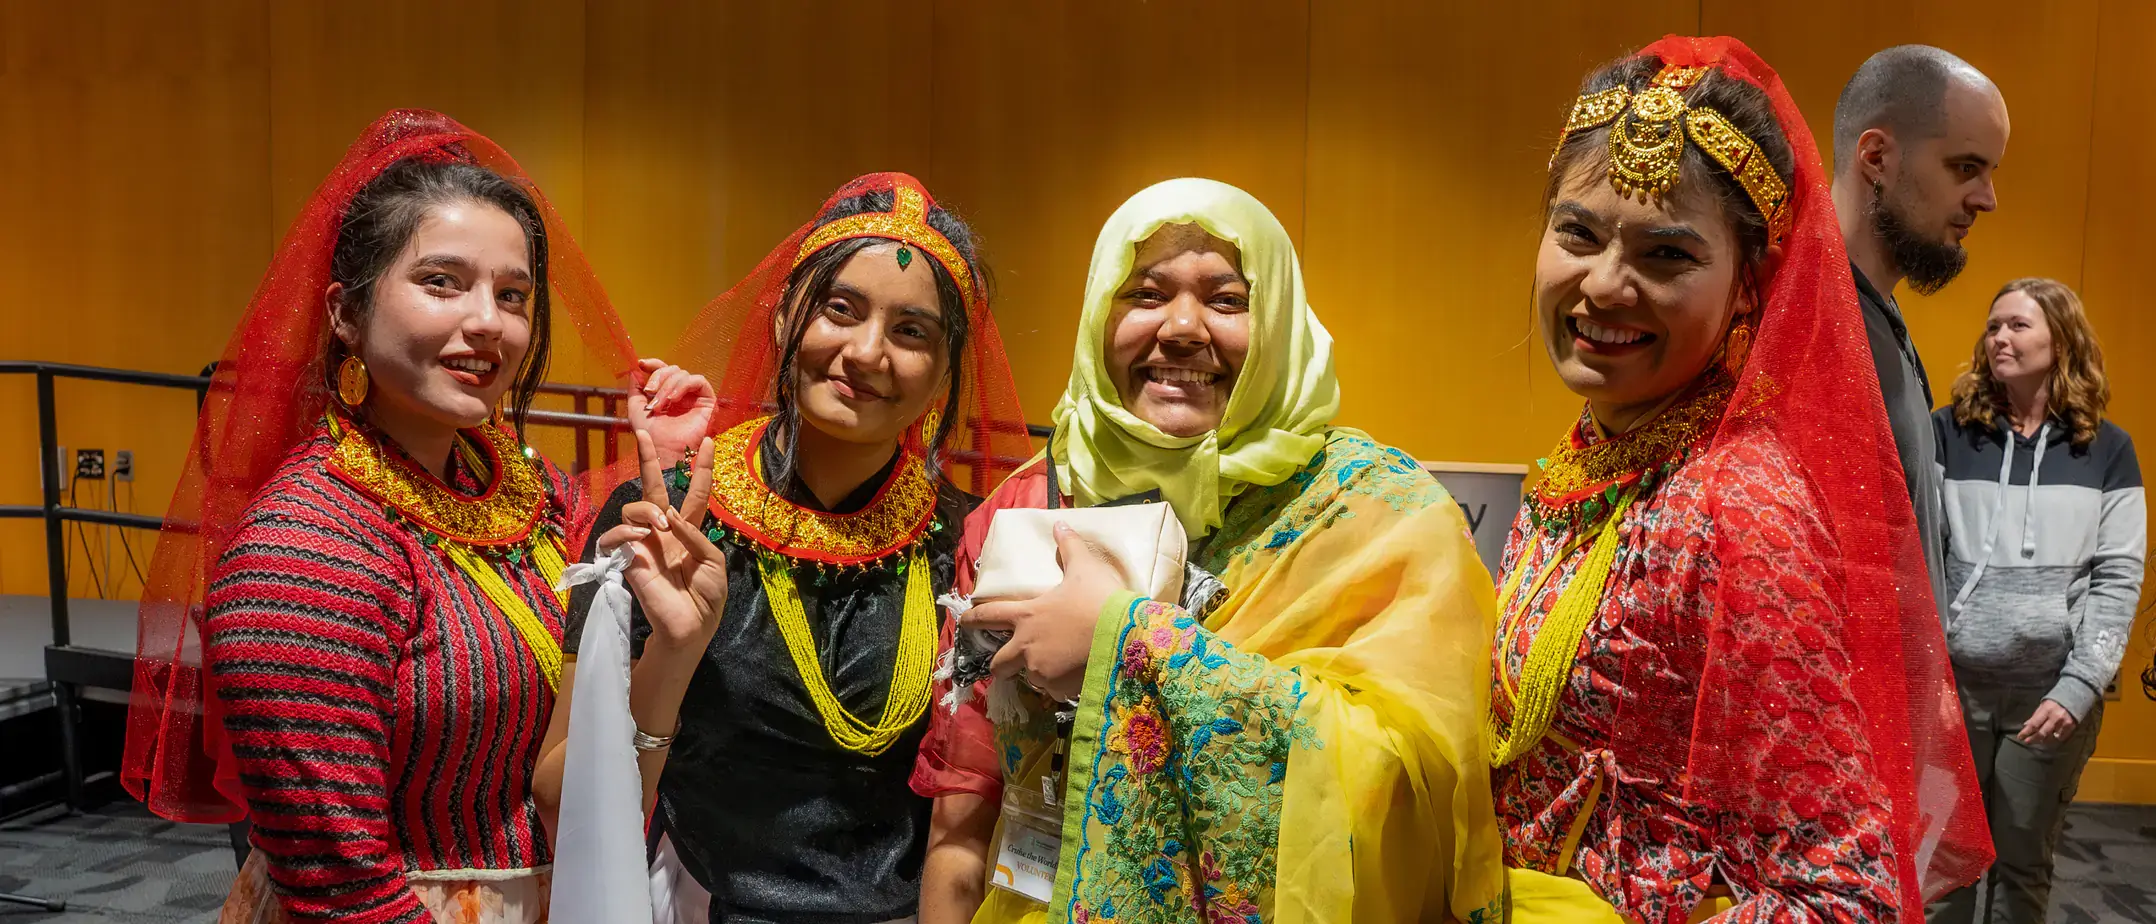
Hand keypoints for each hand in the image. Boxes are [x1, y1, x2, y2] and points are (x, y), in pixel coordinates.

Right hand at [598, 429, 728, 657]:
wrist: (690, 627)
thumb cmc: (706, 597)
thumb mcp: (713, 562)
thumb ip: (695, 535)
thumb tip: (670, 515)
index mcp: (689, 531)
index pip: (694, 493)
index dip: (701, 469)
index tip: (709, 443)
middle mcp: (664, 531)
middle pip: (654, 487)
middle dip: (648, 459)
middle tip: (642, 432)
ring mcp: (644, 542)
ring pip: (634, 506)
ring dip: (647, 509)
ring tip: (660, 527)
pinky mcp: (626, 558)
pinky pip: (616, 534)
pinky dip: (626, 531)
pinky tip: (641, 538)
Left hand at [628, 358, 716, 468]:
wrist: (663, 450)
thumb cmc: (651, 434)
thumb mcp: (636, 408)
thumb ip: (635, 388)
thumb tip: (636, 369)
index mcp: (666, 393)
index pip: (663, 369)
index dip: (653, 364)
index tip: (641, 364)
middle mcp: (681, 393)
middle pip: (672, 369)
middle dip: (658, 378)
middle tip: (650, 394)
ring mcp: (695, 396)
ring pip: (682, 374)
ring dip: (668, 387)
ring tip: (660, 404)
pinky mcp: (708, 400)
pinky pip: (698, 381)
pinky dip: (683, 386)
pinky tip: (674, 399)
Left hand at [961, 524, 1125, 701]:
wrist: (1125, 637)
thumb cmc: (1101, 600)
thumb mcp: (1085, 569)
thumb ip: (1070, 547)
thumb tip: (1060, 523)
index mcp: (1027, 615)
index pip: (988, 616)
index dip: (972, 619)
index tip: (963, 623)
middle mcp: (1026, 646)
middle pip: (998, 664)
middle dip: (999, 665)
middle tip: (1007, 664)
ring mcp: (1041, 670)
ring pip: (1030, 677)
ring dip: (1037, 673)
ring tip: (1058, 667)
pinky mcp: (1058, 689)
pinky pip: (1054, 691)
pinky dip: (1060, 686)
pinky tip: (1076, 677)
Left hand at [2016, 699, 2078, 746]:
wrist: (2075, 697)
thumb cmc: (2056, 701)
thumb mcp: (2043, 705)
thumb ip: (2035, 716)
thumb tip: (2026, 725)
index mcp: (2047, 710)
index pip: (2034, 724)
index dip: (2026, 732)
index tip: (2020, 737)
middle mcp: (2055, 718)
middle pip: (2042, 733)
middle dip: (2033, 738)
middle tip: (2027, 741)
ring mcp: (2064, 723)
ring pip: (2051, 737)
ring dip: (2043, 740)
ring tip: (2037, 740)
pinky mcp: (2071, 727)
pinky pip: (2060, 737)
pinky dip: (2054, 739)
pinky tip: (2050, 738)